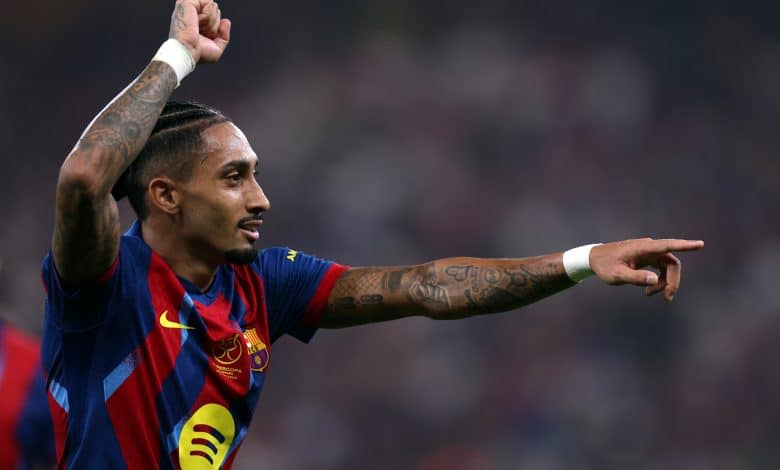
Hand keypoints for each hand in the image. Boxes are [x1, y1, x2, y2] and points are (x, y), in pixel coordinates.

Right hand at [169, 0, 230, 63]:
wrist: (187, 52)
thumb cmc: (197, 53)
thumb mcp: (216, 49)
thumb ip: (224, 35)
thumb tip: (226, 21)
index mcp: (195, 21)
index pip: (214, 15)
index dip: (215, 28)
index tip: (205, 38)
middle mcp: (191, 12)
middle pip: (215, 9)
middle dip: (214, 24)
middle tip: (202, 33)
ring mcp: (189, 6)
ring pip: (213, 6)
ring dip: (211, 22)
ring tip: (199, 29)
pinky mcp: (187, 2)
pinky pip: (209, 2)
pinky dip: (208, 16)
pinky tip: (197, 23)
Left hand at [589, 238, 703, 301]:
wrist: (594, 259)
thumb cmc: (604, 266)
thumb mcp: (616, 275)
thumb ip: (635, 277)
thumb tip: (654, 279)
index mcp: (642, 248)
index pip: (667, 246)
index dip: (684, 245)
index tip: (700, 244)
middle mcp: (648, 248)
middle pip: (672, 262)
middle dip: (672, 281)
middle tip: (666, 298)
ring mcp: (649, 252)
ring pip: (668, 267)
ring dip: (664, 282)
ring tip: (650, 295)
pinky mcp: (647, 257)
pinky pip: (661, 269)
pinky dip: (659, 280)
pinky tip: (648, 290)